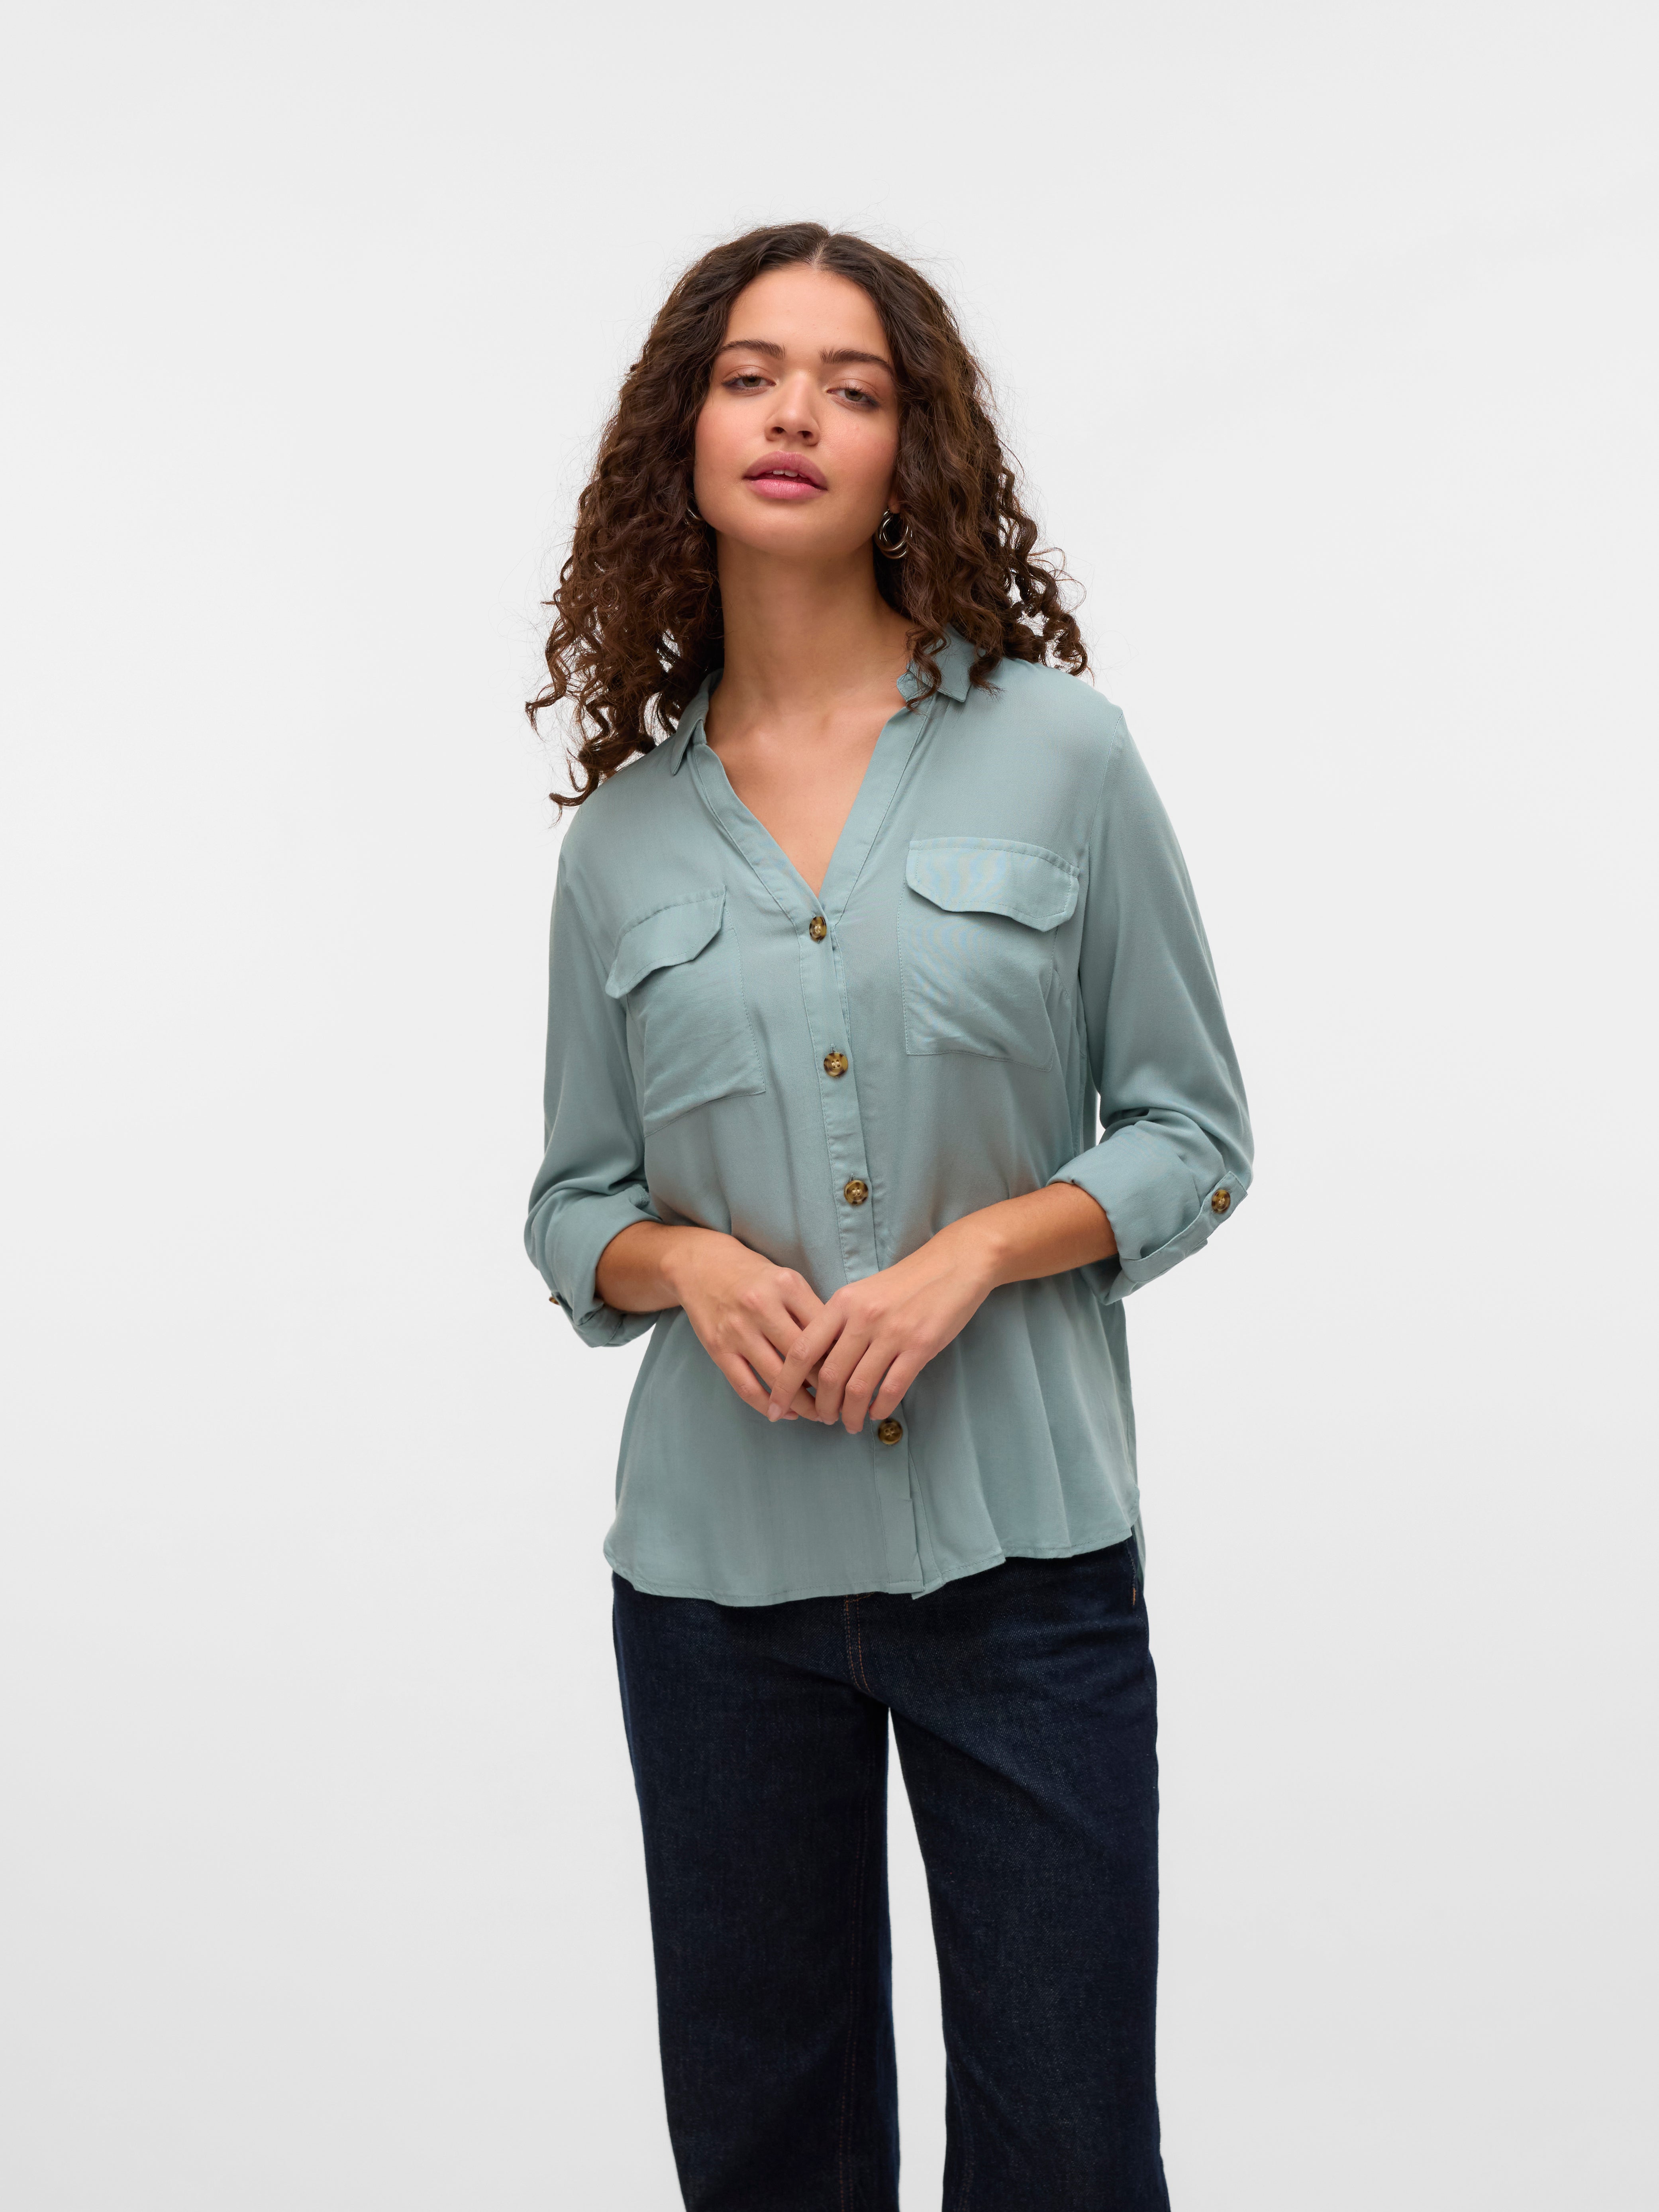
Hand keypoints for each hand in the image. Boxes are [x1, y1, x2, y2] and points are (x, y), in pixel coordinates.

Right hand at [667, 1232, 827, 1422]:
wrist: (703, 1265)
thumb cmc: (756, 1277)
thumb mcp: (788, 1281)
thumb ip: (812, 1310)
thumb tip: (840, 1352)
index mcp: (786, 1285)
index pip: (823, 1329)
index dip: (841, 1357)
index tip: (853, 1375)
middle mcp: (761, 1306)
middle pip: (802, 1356)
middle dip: (826, 1386)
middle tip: (841, 1402)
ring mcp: (737, 1329)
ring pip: (776, 1377)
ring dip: (801, 1403)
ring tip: (818, 1414)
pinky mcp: (718, 1348)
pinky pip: (746, 1386)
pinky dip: (767, 1405)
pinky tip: (784, 1413)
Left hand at [767, 1219, 997, 1433]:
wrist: (953, 1264)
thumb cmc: (905, 1283)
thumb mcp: (861, 1293)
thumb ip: (838, 1323)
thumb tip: (817, 1364)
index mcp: (842, 1303)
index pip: (802, 1350)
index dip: (785, 1384)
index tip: (777, 1406)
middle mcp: (863, 1318)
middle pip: (829, 1375)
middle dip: (822, 1406)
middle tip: (823, 1418)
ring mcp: (892, 1332)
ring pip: (859, 1387)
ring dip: (850, 1413)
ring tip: (850, 1423)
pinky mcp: (920, 1346)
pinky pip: (892, 1388)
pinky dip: (880, 1407)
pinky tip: (876, 1413)